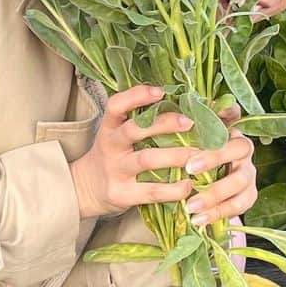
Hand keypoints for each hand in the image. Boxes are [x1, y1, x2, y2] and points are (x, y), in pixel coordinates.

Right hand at [69, 89, 258, 222]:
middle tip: (190, 122)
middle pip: (135, 131)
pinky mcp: (123, 194)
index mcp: (109, 128)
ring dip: (175, 156)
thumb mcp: (117, 135)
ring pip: (146, 160)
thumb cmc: (113, 155)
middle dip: (163, 124)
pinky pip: (151, 191)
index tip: (159, 91)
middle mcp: (110, 146)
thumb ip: (141, 123)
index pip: (115, 106)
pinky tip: (189, 185)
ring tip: (198, 155)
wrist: (87, 189)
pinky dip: (173, 189)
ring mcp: (116, 171)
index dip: (136, 96)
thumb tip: (183, 106)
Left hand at [183, 108, 257, 226]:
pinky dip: (217, 214)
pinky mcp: (249, 195)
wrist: (205, 178)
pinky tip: (198, 221)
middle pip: (239, 149)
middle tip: (189, 169)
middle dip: (215, 159)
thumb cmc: (194, 151)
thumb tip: (192, 103)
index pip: (232, 118)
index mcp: (230, 129)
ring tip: (190, 206)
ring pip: (240, 182)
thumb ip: (191, 121)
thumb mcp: (190, 135)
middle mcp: (244, 149)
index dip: (220, 121)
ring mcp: (249, 173)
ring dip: (214, 195)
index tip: (200, 134)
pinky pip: (238, 206)